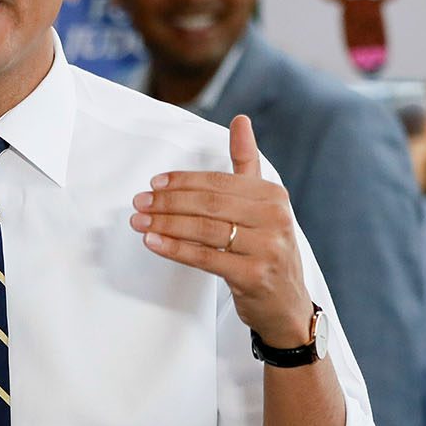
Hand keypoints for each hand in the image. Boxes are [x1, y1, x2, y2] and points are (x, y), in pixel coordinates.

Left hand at [131, 116, 313, 344]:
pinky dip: (175, 249)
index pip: (219, 182)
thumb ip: (247, 163)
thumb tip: (240, 120)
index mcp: (273, 196)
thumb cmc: (265, 250)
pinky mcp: (254, 275)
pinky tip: (153, 242)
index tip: (154, 184)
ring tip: (140, 222)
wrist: (285, 305)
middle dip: (168, 203)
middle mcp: (275, 218)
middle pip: (209, 204)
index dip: (183, 182)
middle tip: (139, 203)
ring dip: (166, 225)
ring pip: (205, 230)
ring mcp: (267, 248)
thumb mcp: (262, 205)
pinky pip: (205, 258)